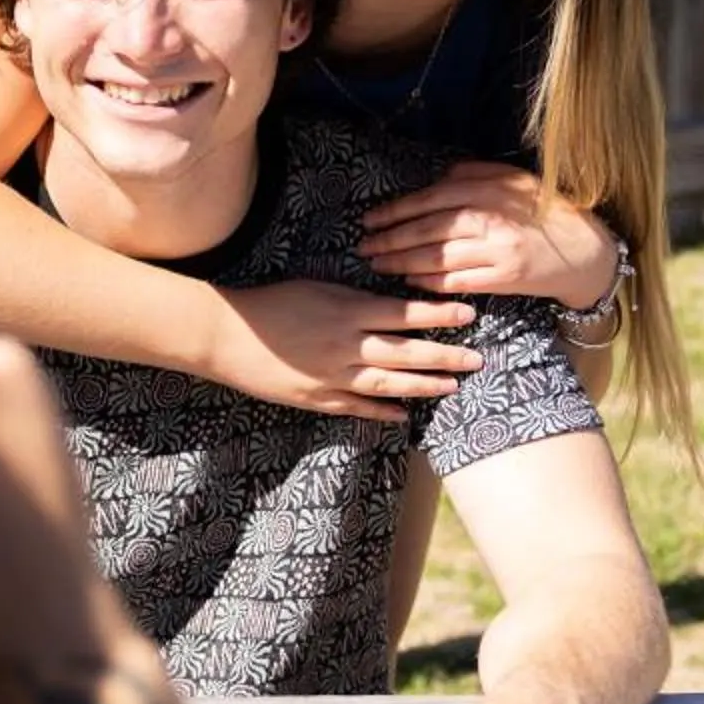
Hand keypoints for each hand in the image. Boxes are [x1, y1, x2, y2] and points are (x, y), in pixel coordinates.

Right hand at [202, 280, 481, 420]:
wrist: (225, 335)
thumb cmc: (271, 303)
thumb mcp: (317, 288)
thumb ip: (355, 300)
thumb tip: (392, 306)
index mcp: (346, 311)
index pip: (404, 313)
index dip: (439, 315)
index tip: (468, 314)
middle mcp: (345, 345)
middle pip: (406, 353)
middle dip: (446, 356)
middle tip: (478, 359)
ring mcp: (332, 376)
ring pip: (389, 384)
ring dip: (424, 385)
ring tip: (453, 386)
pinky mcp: (317, 398)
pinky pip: (358, 407)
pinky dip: (383, 412)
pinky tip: (405, 415)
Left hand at [361, 161, 620, 310]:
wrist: (585, 251)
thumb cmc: (544, 212)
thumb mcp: (513, 180)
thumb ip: (473, 175)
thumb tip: (434, 180)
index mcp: (489, 189)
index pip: (430, 200)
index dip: (395, 211)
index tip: (369, 219)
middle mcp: (491, 217)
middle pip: (427, 230)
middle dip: (390, 240)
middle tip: (364, 247)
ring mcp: (497, 250)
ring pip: (437, 257)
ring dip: (401, 262)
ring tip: (378, 264)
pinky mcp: (503, 277)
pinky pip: (456, 281)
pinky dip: (429, 282)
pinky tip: (410, 281)